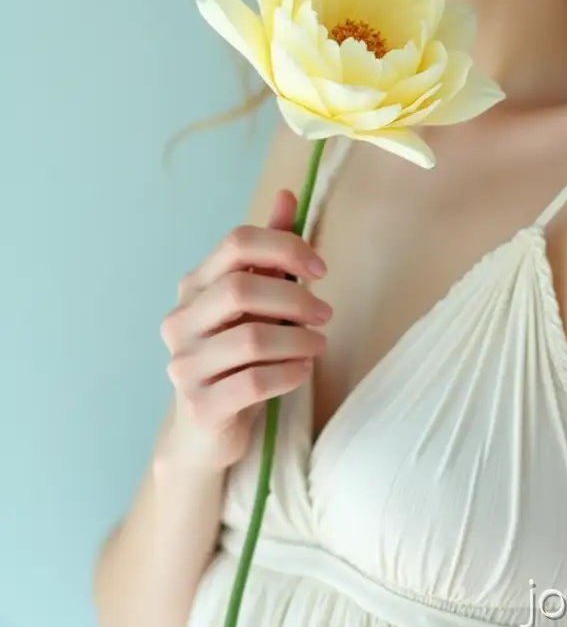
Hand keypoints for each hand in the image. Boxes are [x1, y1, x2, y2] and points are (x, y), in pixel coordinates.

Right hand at [158, 189, 330, 473]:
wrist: (204, 432)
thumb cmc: (237, 356)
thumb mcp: (256, 301)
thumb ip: (270, 251)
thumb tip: (288, 194)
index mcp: (194, 286)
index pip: (237, 242)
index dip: (285, 246)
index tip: (321, 270)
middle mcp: (180, 321)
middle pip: (241, 288)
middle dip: (294, 297)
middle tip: (325, 314)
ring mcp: (184, 365)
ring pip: (252, 338)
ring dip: (299, 339)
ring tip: (317, 345)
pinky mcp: (200, 405)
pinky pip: (253, 382)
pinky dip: (289, 373)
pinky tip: (301, 370)